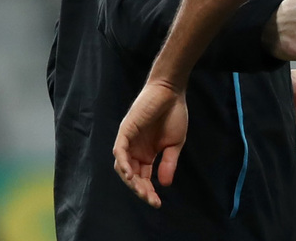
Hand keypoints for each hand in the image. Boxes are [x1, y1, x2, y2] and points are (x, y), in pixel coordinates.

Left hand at [112, 80, 187, 208]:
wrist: (171, 92)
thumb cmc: (174, 114)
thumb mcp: (175, 143)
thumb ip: (168, 162)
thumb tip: (164, 184)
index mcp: (146, 154)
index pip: (143, 178)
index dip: (149, 191)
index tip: (158, 203)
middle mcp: (135, 150)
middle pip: (132, 176)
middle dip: (141, 189)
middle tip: (151, 200)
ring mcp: (128, 141)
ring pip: (123, 167)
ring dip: (131, 181)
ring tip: (142, 191)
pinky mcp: (125, 132)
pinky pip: (120, 151)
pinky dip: (123, 164)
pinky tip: (131, 175)